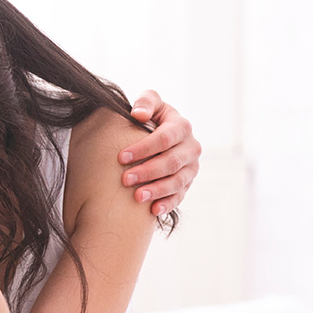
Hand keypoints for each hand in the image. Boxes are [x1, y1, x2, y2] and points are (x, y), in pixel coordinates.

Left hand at [121, 89, 201, 215]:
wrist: (156, 134)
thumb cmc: (148, 116)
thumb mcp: (149, 103)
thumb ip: (145, 102)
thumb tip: (139, 114)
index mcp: (181, 126)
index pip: (165, 138)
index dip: (143, 148)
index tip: (121, 157)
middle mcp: (191, 147)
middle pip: (172, 162)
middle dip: (148, 171)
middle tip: (125, 179)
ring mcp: (191, 167)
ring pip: (178, 181)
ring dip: (157, 190)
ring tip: (137, 197)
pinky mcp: (187, 183)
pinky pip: (180, 196)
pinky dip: (167, 203)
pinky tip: (153, 210)